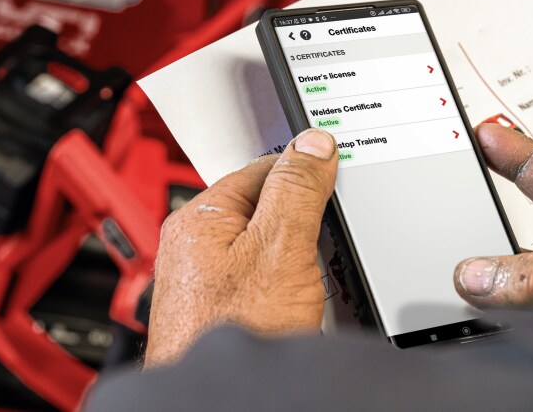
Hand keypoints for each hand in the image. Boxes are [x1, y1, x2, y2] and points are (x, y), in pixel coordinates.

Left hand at [144, 128, 337, 366]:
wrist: (225, 404)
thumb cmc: (233, 331)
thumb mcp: (279, 248)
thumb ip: (297, 191)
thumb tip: (312, 145)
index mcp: (200, 217)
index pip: (262, 169)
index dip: (304, 173)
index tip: (336, 174)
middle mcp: (197, 246)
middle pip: (267, 211)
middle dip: (303, 225)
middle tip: (324, 245)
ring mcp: (208, 281)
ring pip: (270, 252)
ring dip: (299, 264)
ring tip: (308, 285)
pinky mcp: (223, 310)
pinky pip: (266, 285)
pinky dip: (290, 292)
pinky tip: (299, 308)